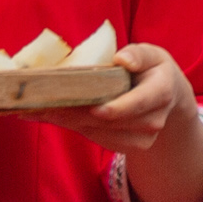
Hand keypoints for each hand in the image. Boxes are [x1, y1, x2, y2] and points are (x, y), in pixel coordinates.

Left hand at [44, 45, 198, 158]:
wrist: (166, 99)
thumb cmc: (151, 70)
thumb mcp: (151, 55)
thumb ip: (138, 55)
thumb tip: (122, 59)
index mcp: (161, 92)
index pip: (139, 103)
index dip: (117, 108)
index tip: (95, 109)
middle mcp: (153, 121)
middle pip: (109, 121)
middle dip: (75, 112)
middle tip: (43, 104)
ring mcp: (140, 138)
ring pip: (96, 131)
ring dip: (65, 120)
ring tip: (36, 108)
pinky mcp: (124, 146)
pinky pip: (93, 136)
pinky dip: (69, 125)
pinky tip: (47, 114)